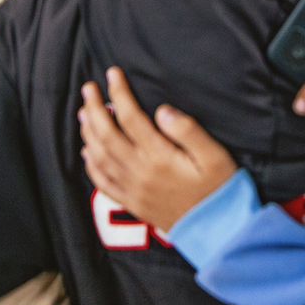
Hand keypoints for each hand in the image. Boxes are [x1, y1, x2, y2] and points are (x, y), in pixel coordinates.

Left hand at [79, 68, 237, 230]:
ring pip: (99, 157)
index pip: (131, 118)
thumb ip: (189, 131)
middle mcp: (140, 173)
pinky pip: (103, 183)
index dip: (119, 93)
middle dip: (94, 108)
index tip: (112, 74)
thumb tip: (162, 111)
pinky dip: (91, 165)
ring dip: (88, 133)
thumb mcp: (215, 155)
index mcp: (160, 157)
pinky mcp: (133, 204)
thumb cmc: (221, 189)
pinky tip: (88, 152)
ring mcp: (133, 190)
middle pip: (106, 135)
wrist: (219, 230)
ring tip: (84, 113)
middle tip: (88, 89)